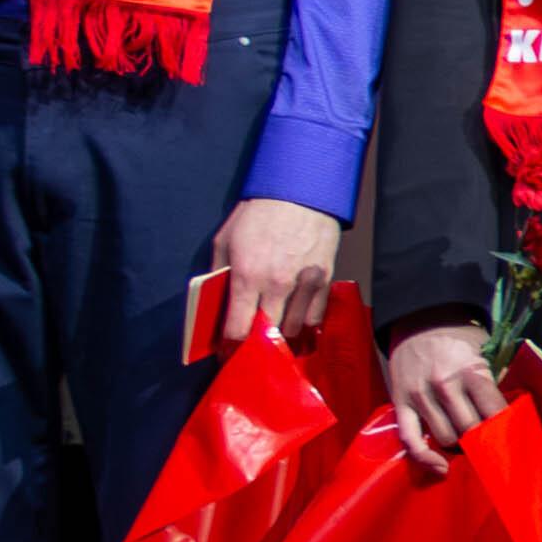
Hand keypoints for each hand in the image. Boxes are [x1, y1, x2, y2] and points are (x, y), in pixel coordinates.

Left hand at [211, 197, 338, 348]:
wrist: (299, 191)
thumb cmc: (258, 213)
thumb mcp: (225, 240)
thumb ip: (220, 274)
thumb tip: (217, 301)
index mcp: (247, 276)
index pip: (238, 329)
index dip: (231, 345)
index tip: (228, 349)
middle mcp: (277, 285)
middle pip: (267, 335)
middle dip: (256, 344)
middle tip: (250, 344)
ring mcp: (304, 284)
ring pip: (294, 329)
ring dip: (281, 335)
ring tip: (274, 333)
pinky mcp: (324, 279)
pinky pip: (316, 316)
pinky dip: (305, 324)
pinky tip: (296, 322)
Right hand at [383, 320, 504, 475]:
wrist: (420, 320)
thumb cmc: (459, 340)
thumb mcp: (484, 352)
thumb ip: (491, 384)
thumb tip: (506, 419)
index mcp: (472, 371)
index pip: (494, 412)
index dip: (504, 430)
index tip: (510, 439)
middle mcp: (445, 385)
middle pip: (470, 429)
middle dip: (481, 439)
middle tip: (487, 441)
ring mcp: (420, 395)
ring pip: (445, 437)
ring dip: (458, 445)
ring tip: (465, 441)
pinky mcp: (400, 402)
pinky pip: (410, 439)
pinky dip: (424, 457)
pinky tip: (439, 466)